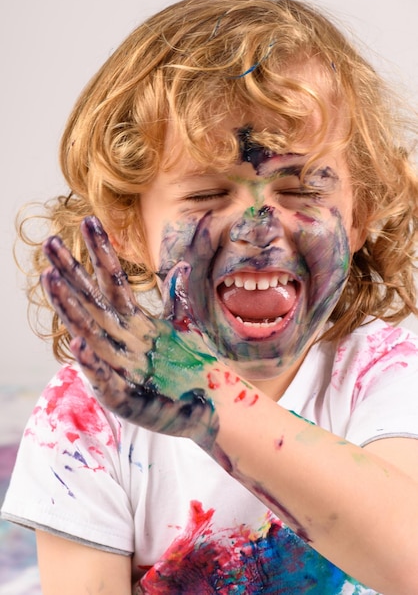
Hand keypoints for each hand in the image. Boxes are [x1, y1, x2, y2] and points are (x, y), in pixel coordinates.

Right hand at [41, 216, 222, 448]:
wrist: (209, 404)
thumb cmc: (190, 365)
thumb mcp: (183, 326)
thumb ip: (176, 297)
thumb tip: (179, 266)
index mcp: (132, 321)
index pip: (112, 280)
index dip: (101, 251)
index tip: (89, 220)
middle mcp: (119, 339)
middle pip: (90, 301)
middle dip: (69, 274)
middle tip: (49, 244)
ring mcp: (118, 367)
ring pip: (88, 333)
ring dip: (69, 309)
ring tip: (50, 281)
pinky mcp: (123, 397)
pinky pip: (104, 378)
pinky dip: (92, 363)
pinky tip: (78, 343)